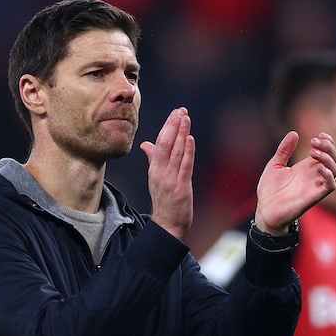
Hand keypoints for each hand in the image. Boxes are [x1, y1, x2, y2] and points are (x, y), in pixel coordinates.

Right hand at [140, 107, 195, 239]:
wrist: (167, 225)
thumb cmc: (164, 202)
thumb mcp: (156, 178)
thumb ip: (153, 160)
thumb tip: (146, 144)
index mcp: (154, 169)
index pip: (159, 143)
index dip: (167, 126)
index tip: (174, 113)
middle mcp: (160, 173)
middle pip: (165, 144)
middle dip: (173, 126)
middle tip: (180, 110)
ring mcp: (170, 180)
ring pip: (175, 152)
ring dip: (181, 133)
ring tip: (185, 118)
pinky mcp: (181, 187)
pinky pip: (184, 166)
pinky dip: (187, 152)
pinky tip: (189, 139)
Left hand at [254, 131, 335, 233]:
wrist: (264, 211)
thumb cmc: (270, 191)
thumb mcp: (274, 165)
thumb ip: (284, 150)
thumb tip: (294, 132)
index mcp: (306, 167)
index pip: (326, 152)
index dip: (328, 142)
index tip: (320, 134)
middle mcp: (314, 175)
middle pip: (334, 159)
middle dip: (328, 147)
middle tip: (314, 142)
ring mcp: (315, 186)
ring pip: (335, 170)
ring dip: (328, 158)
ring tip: (313, 152)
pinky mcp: (314, 197)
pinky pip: (330, 186)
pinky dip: (329, 175)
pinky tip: (319, 167)